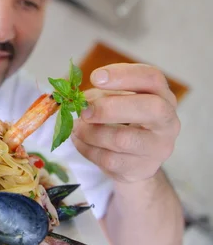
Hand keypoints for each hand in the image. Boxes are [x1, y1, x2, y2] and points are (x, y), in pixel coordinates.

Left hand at [71, 63, 179, 183]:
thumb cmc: (122, 120)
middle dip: (109, 108)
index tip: (95, 77)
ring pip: (122, 139)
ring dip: (90, 132)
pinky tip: (81, 141)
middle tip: (84, 111)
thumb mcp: (114, 100)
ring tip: (77, 127)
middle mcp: (167, 121)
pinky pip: (109, 159)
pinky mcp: (142, 169)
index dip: (123, 75)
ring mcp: (158, 148)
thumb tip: (78, 100)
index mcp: (161, 95)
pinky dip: (87, 149)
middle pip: (150, 108)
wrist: (134, 159)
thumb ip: (99, 95)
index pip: (152, 78)